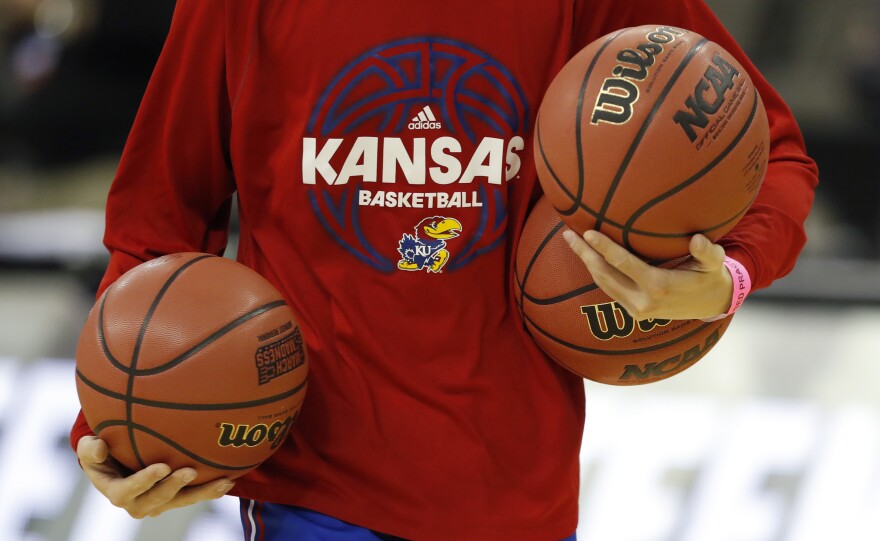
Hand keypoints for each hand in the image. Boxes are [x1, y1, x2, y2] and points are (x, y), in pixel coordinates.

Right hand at [76, 436, 234, 518]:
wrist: (117, 462)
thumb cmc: (103, 452)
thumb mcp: (90, 449)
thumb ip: (90, 448)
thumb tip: (98, 446)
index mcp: (116, 491)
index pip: (128, 490)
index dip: (144, 481)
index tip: (162, 467)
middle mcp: (138, 502)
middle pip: (157, 500)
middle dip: (175, 487)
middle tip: (191, 471)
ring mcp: (158, 502)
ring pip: (181, 501)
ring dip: (202, 493)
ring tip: (222, 482)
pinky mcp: (174, 497)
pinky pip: (193, 496)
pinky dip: (210, 489)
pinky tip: (229, 480)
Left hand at [562, 230, 732, 320]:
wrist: (712, 305)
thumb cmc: (711, 277)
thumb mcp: (714, 264)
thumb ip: (707, 252)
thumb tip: (698, 240)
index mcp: (659, 286)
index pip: (624, 264)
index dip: (604, 248)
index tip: (587, 232)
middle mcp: (643, 300)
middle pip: (604, 274)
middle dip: (584, 254)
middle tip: (568, 234)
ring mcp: (636, 309)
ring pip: (603, 283)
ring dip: (586, 263)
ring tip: (572, 242)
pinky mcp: (633, 312)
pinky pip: (609, 289)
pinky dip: (597, 273)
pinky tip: (589, 257)